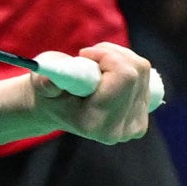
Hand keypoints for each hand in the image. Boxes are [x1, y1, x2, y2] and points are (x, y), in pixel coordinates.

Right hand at [28, 42, 156, 144]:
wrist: (57, 110)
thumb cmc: (48, 92)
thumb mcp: (40, 83)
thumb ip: (43, 81)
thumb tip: (47, 82)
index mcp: (95, 123)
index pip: (124, 76)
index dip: (107, 56)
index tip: (85, 54)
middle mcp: (118, 130)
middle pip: (135, 72)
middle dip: (113, 54)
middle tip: (90, 57)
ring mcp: (133, 128)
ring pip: (142, 71)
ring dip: (120, 58)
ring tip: (98, 65)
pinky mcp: (140, 122)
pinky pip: (146, 79)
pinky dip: (129, 67)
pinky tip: (111, 75)